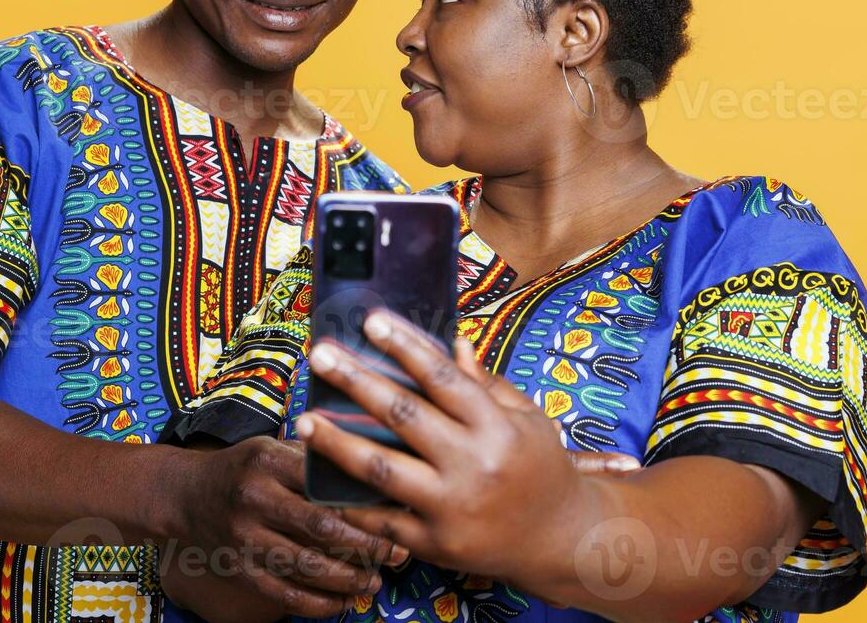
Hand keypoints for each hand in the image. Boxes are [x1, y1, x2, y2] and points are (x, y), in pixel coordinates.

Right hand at [161, 436, 406, 619]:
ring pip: (307, 566)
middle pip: (322, 528)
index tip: (398, 513)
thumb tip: (370, 468)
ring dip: (348, 579)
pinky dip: (319, 604)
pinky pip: (285, 594)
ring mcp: (244, 537)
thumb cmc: (242, 467)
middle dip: (367, 545)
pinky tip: (344, 602)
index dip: (365, 503)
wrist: (183, 494)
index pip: (326, 484)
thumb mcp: (271, 446)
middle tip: (398, 554)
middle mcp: (255, 498)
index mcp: (269, 461)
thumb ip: (312, 457)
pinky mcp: (239, 569)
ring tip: (376, 582)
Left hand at [293, 310, 614, 586]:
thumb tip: (452, 343)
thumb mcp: (527, 418)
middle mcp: (474, 465)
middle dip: (356, 381)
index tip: (370, 322)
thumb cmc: (543, 468)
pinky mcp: (436, 545)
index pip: (443, 379)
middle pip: (404, 416)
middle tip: (320, 356)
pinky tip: (323, 481)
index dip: (405, 346)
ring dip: (337, 442)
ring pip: (381, 470)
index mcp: (498, 427)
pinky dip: (351, 503)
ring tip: (303, 420)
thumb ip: (485, 385)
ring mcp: (452, 508)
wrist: (563, 539)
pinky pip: (383, 521)